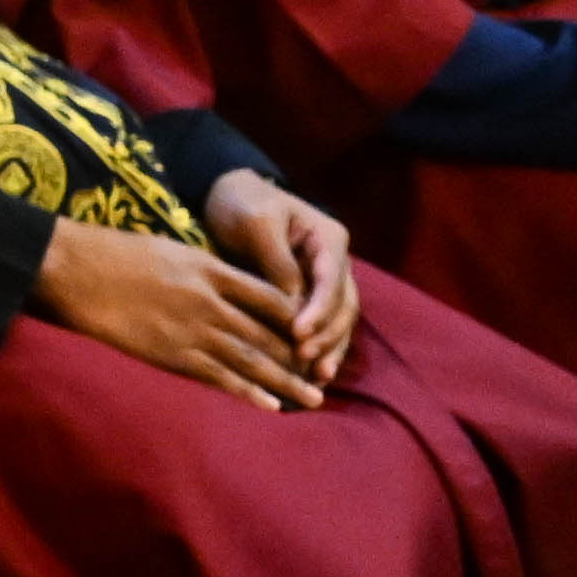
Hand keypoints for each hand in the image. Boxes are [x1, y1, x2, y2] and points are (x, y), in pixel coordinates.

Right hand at [32, 213, 324, 405]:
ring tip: (312, 399)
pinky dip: (247, 393)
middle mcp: (211, 301)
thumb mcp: (169, 249)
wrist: (74, 270)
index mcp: (211, 270)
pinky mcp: (172, 355)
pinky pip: (219, 378)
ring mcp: (193, 330)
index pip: (270, 296)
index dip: (296, 317)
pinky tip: (270, 406)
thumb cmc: (114, 255)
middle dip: (301, 356)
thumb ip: (200, 269)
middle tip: (326, 376)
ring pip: (252, 359)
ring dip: (285, 381)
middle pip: (269, 332)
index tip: (312, 333)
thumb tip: (222, 286)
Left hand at [198, 165, 364, 382]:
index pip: (331, 279)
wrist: (232, 198)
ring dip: (331, 349)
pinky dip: (321, 350)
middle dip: (328, 335)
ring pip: (340, 321)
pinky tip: (312, 375)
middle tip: (304, 359)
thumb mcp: (257, 223)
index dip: (319, 309)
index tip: (299, 334)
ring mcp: (326, 282)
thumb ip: (277, 260)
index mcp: (328, 239)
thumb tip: (292, 302)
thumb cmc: (244, 205)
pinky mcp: (311, 298)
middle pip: (344, 305)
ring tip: (316, 378)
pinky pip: (324, 327)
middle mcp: (335, 262)